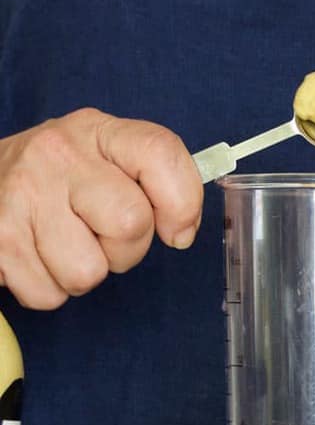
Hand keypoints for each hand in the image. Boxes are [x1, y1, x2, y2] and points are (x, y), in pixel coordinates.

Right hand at [0, 108, 202, 308]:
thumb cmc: (59, 178)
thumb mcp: (105, 158)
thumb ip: (153, 180)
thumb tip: (181, 232)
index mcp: (97, 130)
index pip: (161, 153)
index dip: (183, 202)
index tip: (177, 230)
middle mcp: (57, 154)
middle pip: (131, 223)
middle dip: (126, 249)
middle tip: (101, 235)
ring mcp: (21, 195)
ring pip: (88, 272)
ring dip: (83, 272)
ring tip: (63, 243)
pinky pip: (48, 294)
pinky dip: (48, 288)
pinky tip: (36, 255)